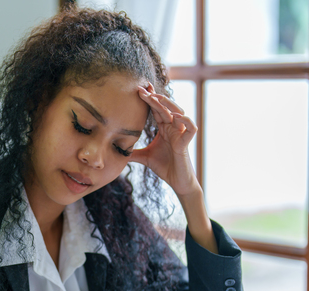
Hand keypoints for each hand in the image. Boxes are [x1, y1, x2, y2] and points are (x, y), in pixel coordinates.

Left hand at [132, 85, 217, 253]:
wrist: (177, 182)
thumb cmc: (164, 167)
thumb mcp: (145, 157)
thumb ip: (133, 152)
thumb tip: (117, 152)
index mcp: (164, 128)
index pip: (156, 110)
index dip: (149, 99)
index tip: (138, 90)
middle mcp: (173, 127)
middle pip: (165, 107)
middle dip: (154, 98)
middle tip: (142, 90)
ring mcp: (181, 134)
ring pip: (178, 112)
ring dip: (167, 104)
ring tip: (156, 98)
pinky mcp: (187, 143)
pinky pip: (191, 127)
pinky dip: (185, 121)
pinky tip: (175, 116)